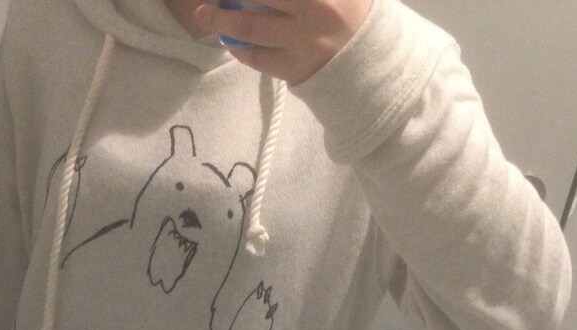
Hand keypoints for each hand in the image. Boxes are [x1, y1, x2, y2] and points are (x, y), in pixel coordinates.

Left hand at [193, 0, 371, 83]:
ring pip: (251, 26)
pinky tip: (230, 39)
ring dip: (223, 19)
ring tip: (205, 14)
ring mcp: (303, 43)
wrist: (371, 64)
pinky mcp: (295, 70)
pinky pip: (258, 57)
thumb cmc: (349, 12)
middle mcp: (314, 12)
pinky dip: (239, 47)